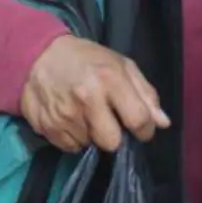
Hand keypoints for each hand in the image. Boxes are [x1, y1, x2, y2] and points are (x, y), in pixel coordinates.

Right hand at [19, 37, 168, 152]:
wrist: (38, 55)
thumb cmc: (87, 59)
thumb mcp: (121, 65)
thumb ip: (145, 93)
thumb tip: (162, 123)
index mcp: (109, 79)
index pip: (138, 120)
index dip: (145, 128)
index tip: (140, 126)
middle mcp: (87, 98)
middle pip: (112, 142)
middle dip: (114, 135)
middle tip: (107, 119)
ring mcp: (64, 115)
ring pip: (90, 145)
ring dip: (91, 134)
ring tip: (84, 113)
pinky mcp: (47, 127)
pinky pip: (70, 147)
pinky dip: (73, 137)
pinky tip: (70, 118)